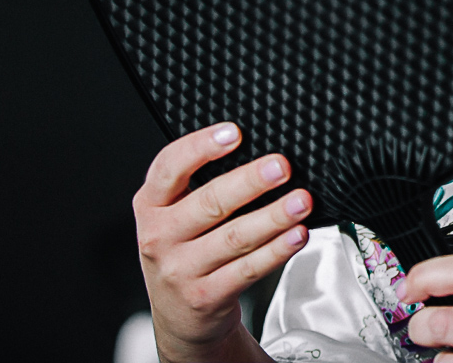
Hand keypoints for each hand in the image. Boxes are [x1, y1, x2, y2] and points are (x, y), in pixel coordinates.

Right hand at [134, 122, 313, 361]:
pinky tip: (297, 235)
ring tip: (301, 201)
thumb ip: (200, 185)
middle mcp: (160, 236)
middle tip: (281, 166)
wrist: (180, 319)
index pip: (169, 167)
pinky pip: (248, 269)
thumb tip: (259, 155)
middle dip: (250, 181)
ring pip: (235, 237)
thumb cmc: (185, 253)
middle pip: (209, 201)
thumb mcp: (175, 216)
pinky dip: (277, 250)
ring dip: (274, 216)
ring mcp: (181, 270)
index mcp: (151, 205)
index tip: (235, 133)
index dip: (201, 147)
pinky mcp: (206, 296)